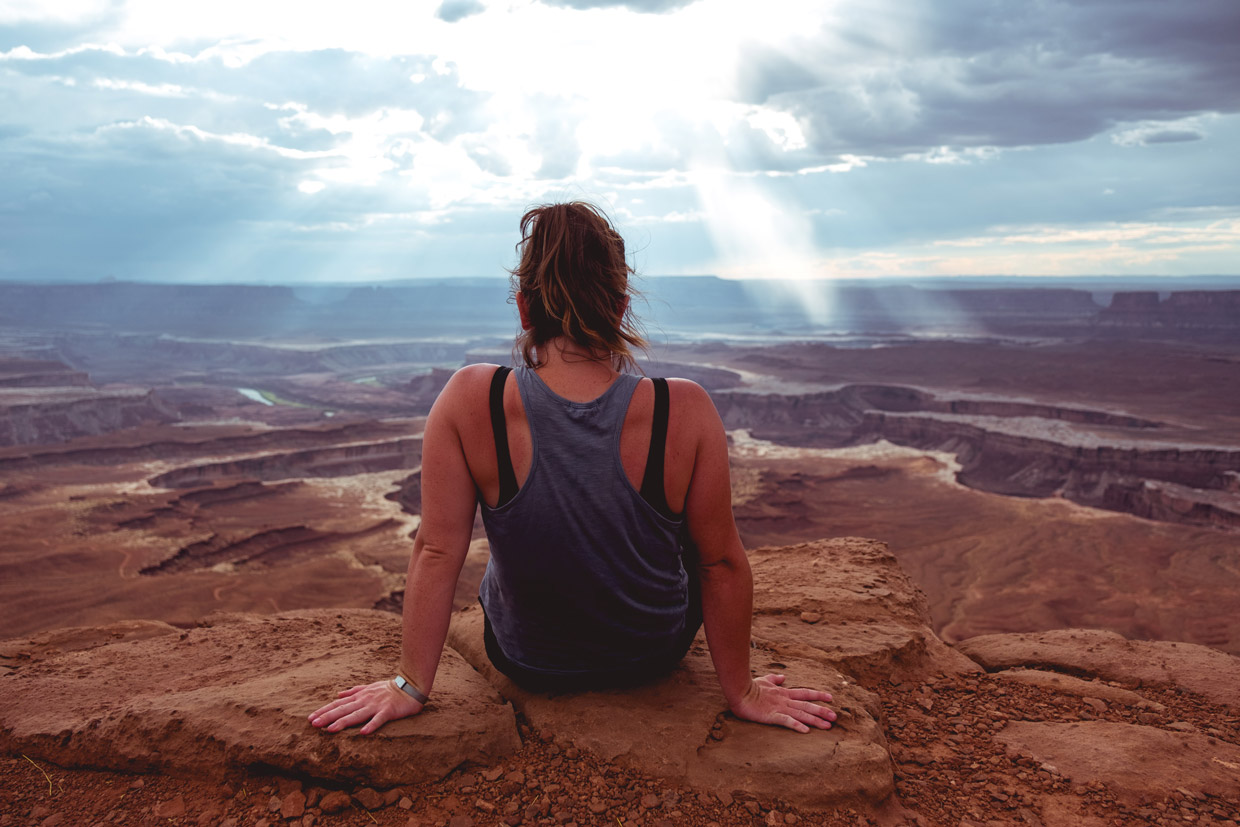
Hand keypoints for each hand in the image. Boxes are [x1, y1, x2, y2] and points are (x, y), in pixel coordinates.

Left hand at [309, 680, 423, 734]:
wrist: (410, 686)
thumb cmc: (389, 689)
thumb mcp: (369, 687)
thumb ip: (353, 691)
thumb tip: (338, 694)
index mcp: (360, 696)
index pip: (338, 704)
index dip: (324, 711)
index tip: (311, 718)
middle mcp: (365, 700)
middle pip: (343, 709)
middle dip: (328, 717)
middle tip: (314, 724)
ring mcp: (376, 705)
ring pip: (357, 715)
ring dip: (343, 722)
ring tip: (330, 730)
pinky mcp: (388, 711)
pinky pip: (378, 719)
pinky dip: (371, 725)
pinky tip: (363, 733)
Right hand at [729, 674, 835, 732]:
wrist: (739, 690)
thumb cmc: (750, 686)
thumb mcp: (765, 680)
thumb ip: (775, 679)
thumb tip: (783, 677)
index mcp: (784, 693)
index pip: (805, 693)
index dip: (818, 695)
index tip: (831, 698)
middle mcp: (785, 700)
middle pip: (807, 706)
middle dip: (822, 711)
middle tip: (836, 717)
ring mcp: (779, 708)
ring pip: (801, 714)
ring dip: (815, 720)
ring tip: (828, 726)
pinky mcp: (772, 716)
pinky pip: (786, 721)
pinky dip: (797, 725)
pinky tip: (806, 731)